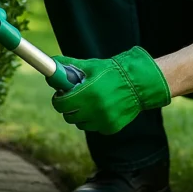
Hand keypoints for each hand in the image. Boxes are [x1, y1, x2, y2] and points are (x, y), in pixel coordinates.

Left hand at [52, 46, 170, 134]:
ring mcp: (103, 121)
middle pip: (69, 116)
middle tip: (74, 99)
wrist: (139, 84)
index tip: (62, 95)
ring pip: (81, 124)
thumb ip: (70, 66)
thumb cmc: (113, 72)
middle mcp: (95, 109)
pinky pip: (95, 128)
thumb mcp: (92, 66)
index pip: (61, 104)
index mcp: (88, 93)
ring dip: (81, 115)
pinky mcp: (111, 128)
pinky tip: (102, 109)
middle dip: (68, 108)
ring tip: (89, 103)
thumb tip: (53, 64)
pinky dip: (95, 121)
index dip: (59, 99)